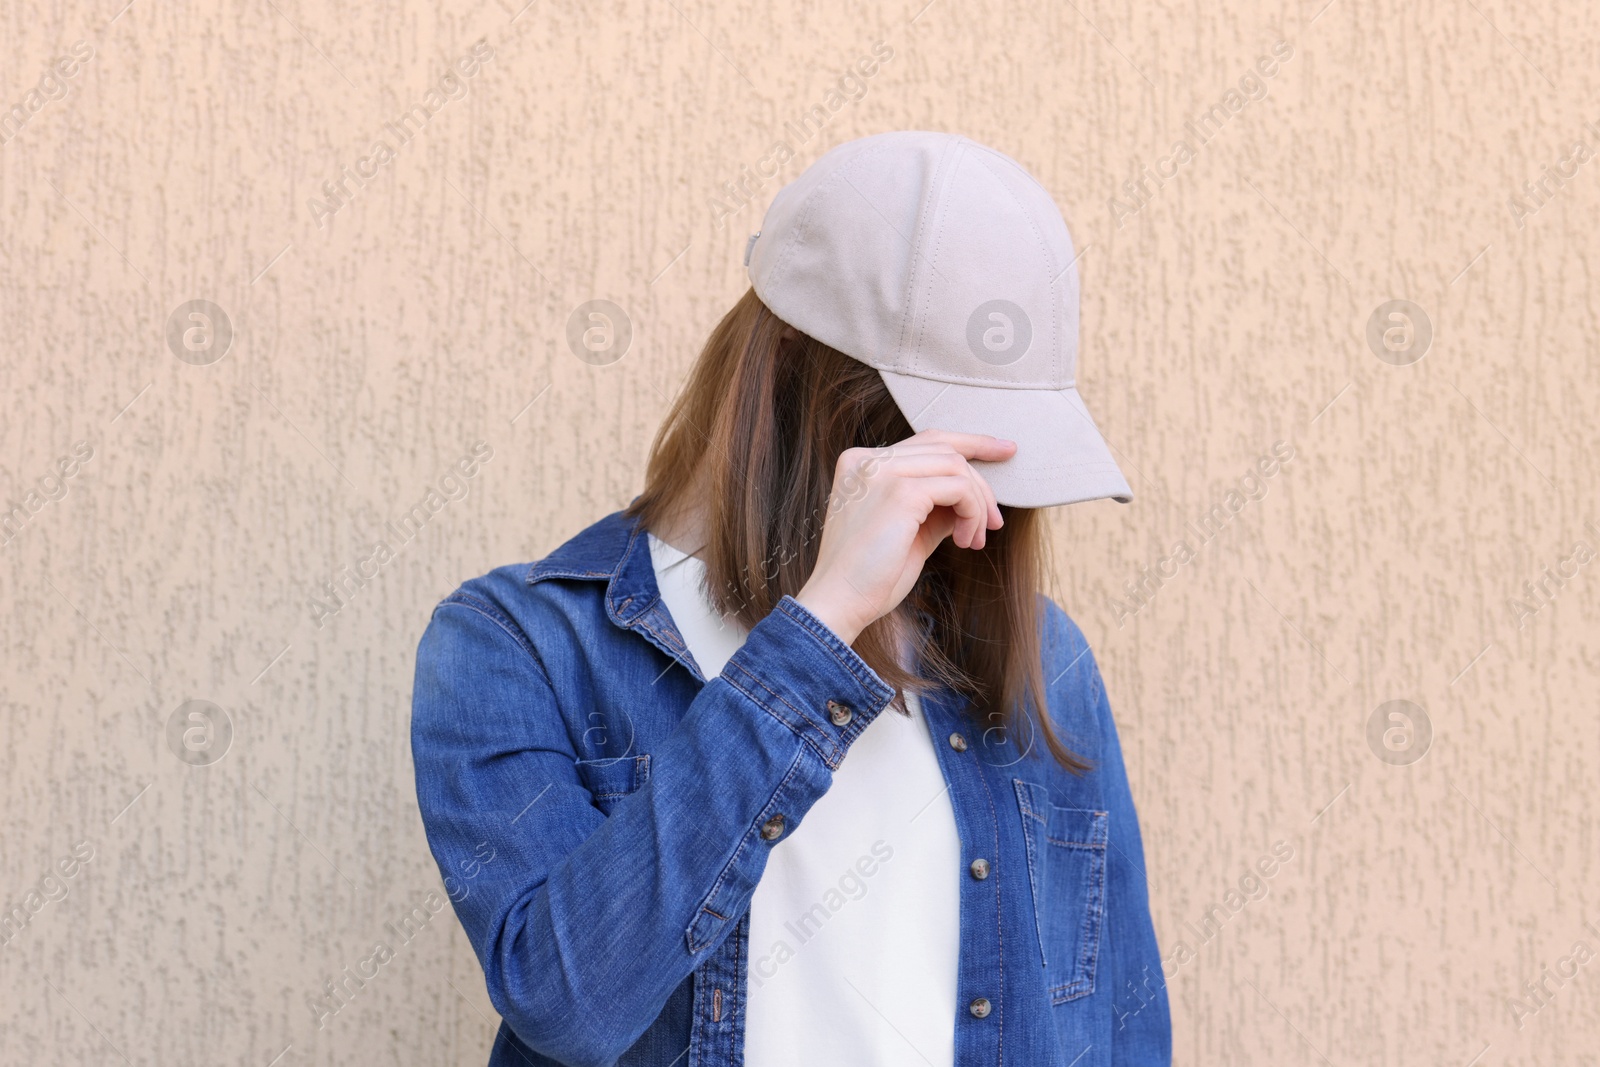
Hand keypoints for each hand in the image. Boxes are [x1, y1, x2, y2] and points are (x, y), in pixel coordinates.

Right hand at [794, 429, 1014, 644]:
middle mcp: (867, 459)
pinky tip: (964, 541)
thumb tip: (972, 497)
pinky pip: (958, 488)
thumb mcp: (907, 530)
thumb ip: (934, 506)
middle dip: (980, 484)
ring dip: (977, 504)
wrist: (840, 603)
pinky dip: (972, 512)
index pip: (925, 441)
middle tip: (994, 523)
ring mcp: (882, 471)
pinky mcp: (901, 491)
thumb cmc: (870, 576)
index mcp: (861, 464)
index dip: (970, 443)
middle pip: (945, 448)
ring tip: (973, 540)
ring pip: (956, 465)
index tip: (1005, 451)